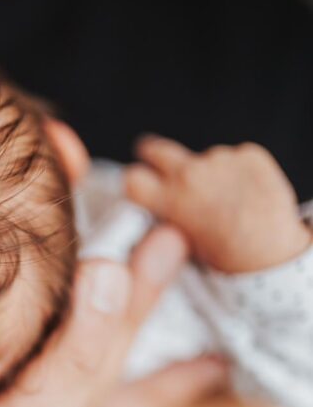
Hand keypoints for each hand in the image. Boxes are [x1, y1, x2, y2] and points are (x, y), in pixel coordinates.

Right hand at [126, 136, 309, 272]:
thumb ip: (166, 221)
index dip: (135, 183)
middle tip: (151, 156)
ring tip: (225, 201)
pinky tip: (248, 194)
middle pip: (158, 150)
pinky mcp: (249, 155)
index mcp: (171, 199)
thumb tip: (156, 210)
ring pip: (205, 161)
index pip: (132, 178)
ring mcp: (221, 160)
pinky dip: (239, 172)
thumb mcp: (184, 246)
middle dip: (152, 153)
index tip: (138, 184)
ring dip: (209, 173)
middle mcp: (191, 173)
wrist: (274, 247)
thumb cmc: (227, 256)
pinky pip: (237, 159)